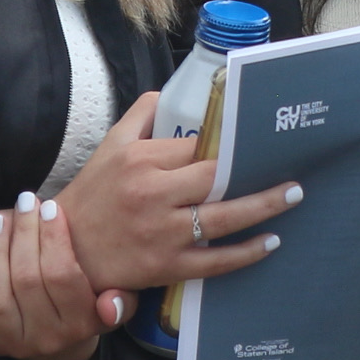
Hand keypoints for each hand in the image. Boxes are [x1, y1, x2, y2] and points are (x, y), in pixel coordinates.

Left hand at [0, 191, 111, 359]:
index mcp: (80, 324)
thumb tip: (111, 302)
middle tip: (23, 202)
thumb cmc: (84, 302)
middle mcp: (47, 338)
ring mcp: (14, 344)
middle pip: (27, 281)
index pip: (62, 276)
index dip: (53, 238)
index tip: (49, 207)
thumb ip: (121, 298)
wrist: (58, 341)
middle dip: (23, 234)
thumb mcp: (113, 300)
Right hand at [49, 91, 300, 291]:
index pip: (196, 147)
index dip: (228, 146)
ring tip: (292, 195)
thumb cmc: (93, 196)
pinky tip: (270, 242)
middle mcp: (153, 195)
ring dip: (263, 206)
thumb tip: (168, 93)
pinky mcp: (167, 266)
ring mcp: (162, 233)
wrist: (66, 251)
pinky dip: (245, 253)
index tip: (255, 140)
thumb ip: (140, 116)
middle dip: (253, 171)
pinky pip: (215, 261)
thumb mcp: (110, 147)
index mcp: (141, 161)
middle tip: (290, 164)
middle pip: (216, 179)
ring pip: (223, 218)